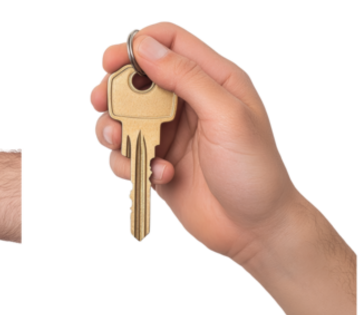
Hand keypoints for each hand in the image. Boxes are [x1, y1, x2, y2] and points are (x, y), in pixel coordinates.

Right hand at [90, 21, 297, 263]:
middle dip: (114, 89)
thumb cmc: (255, 171)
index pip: (170, 40)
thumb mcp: (227, 115)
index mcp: (214, 79)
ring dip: (114, 129)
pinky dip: (129, 163)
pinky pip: (127, 153)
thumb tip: (145, 46)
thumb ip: (187, 77)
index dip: (137, 44)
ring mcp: (173, 133)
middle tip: (100, 103)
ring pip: (124, 117)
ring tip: (122, 144)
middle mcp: (190, 101)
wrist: (258, 230)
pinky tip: (159, 176)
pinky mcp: (159, 163)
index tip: (111, 62)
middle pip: (137, 77)